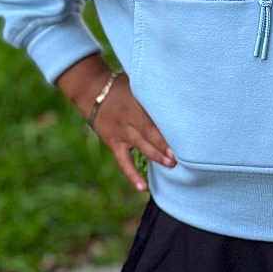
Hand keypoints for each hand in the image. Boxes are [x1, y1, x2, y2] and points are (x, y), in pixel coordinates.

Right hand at [90, 74, 176, 192]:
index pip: (153, 118)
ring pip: (140, 147)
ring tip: (171, 164)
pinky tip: (143, 187)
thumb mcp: (137, 84)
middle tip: (180, 153)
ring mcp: (121, 133)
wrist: (91, 91)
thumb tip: (177, 98)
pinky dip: (132, 175)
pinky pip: (123, 162)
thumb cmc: (119, 86)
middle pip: (148, 134)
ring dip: (156, 156)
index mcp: (135, 103)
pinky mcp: (114, 143)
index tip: (182, 137)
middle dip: (164, 145)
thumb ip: (153, 93)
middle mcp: (128, 120)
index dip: (166, 129)